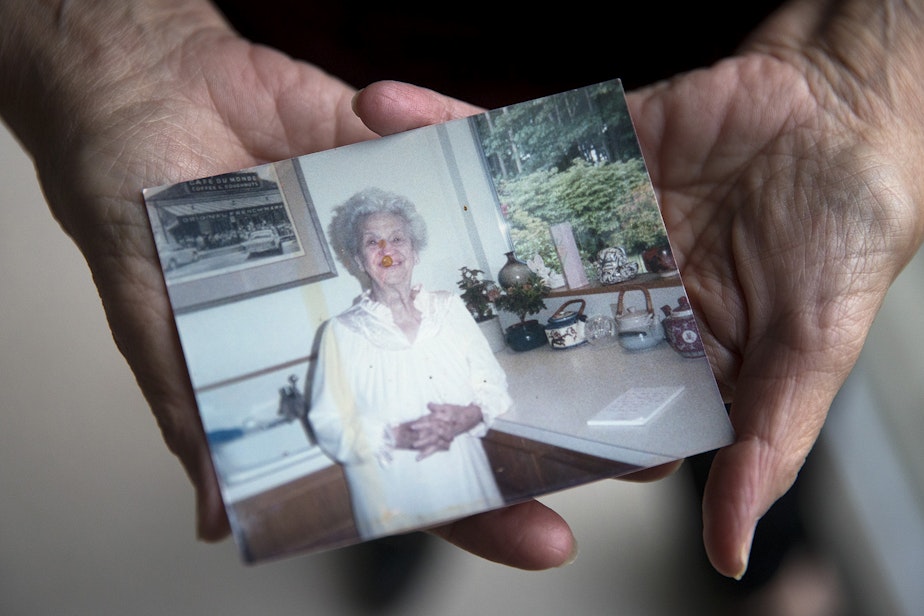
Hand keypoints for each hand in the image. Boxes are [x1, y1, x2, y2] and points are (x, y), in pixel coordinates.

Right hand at [2, 1, 574, 571]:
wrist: (140, 91)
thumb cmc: (130, 210)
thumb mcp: (153, 318)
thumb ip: (194, 413)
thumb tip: (217, 517)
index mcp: (318, 366)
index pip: (403, 452)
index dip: (466, 498)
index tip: (542, 535)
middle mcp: (367, 317)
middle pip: (464, 382)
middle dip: (537, 422)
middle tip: (628, 461)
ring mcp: (389, 250)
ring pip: (479, 295)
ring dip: (544, 322)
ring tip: (618, 352)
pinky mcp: (396, 177)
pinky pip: (458, 191)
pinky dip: (503, 206)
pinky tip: (562, 240)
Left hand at [353, 0, 923, 576]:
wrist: (848, 113)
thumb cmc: (847, 236)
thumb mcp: (811, 350)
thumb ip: (766, 441)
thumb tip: (729, 548)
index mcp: (660, 354)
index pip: (574, 403)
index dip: (509, 421)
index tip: (437, 430)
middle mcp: (611, 297)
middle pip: (511, 321)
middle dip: (439, 326)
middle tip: (359, 331)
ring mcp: (589, 228)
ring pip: (493, 232)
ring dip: (420, 220)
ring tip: (341, 220)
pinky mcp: (583, 159)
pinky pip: (511, 142)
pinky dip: (450, 122)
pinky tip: (383, 113)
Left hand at [390, 403, 483, 459]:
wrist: (470, 417)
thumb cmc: (457, 411)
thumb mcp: (448, 406)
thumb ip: (437, 407)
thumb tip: (428, 405)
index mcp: (445, 419)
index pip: (432, 422)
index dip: (422, 424)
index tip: (413, 426)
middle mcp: (446, 429)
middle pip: (433, 435)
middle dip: (423, 440)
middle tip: (413, 443)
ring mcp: (447, 436)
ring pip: (435, 443)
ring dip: (425, 449)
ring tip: (417, 454)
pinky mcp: (446, 441)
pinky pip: (437, 448)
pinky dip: (428, 452)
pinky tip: (420, 457)